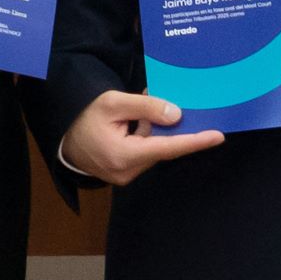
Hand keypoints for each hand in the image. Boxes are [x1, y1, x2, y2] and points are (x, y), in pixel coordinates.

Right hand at [57, 89, 223, 186]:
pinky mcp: (125, 174)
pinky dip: (147, 138)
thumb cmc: (84, 117)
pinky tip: (136, 124)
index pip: (167, 148)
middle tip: (167, 104)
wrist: (62, 138)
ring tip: (136, 114)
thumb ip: (146, 107)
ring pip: (154, 150)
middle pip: (162, 148)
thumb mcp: (113, 103)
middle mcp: (127, 171)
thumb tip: (177, 115)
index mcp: (124, 155)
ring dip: (154, 131)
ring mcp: (126, 176)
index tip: (218, 136)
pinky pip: (145, 153)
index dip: (194, 142)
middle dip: (169, 127)